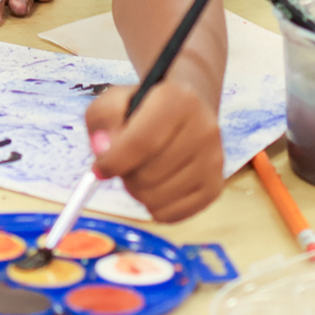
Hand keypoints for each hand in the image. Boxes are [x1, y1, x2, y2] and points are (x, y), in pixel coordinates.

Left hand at [84, 80, 224, 222]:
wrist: (186, 110)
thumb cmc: (144, 107)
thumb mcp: (115, 100)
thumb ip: (102, 119)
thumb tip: (104, 151)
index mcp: (178, 100)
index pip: (141, 143)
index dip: (113, 162)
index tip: (99, 168)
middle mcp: (203, 130)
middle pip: (148, 175)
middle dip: (126, 175)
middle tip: (127, 163)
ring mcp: (213, 161)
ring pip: (158, 198)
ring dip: (139, 191)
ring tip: (142, 171)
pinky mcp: (215, 187)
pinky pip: (171, 214)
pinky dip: (154, 206)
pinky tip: (157, 184)